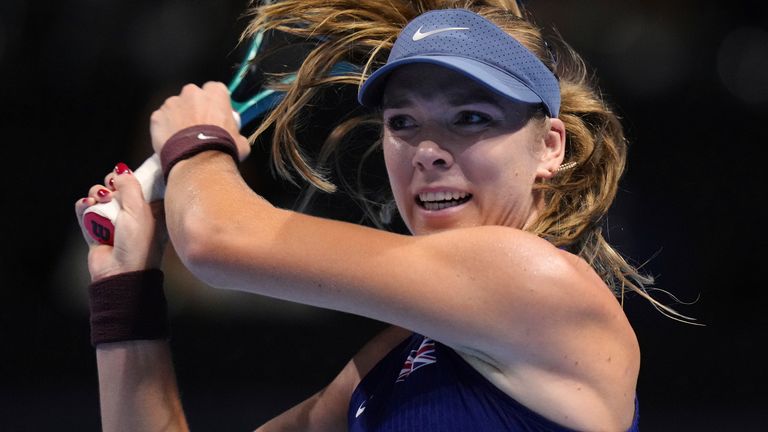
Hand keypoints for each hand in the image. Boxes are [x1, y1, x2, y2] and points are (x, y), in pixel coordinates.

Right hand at [75, 164, 166, 281]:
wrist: (120, 273)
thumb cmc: (138, 244)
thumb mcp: (139, 210)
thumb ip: (130, 186)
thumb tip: (121, 169)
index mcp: (151, 210)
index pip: (141, 184)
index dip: (131, 177)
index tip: (124, 175)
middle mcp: (133, 214)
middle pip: (117, 187)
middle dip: (110, 184)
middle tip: (110, 188)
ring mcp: (113, 221)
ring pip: (99, 196)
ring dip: (96, 195)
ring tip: (99, 201)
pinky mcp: (95, 229)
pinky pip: (85, 210)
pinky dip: (84, 206)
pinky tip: (87, 206)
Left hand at [149, 81, 249, 160]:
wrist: (198, 163)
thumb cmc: (222, 149)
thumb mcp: (241, 142)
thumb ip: (236, 133)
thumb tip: (236, 138)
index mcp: (215, 94)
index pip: (215, 89)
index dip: (214, 103)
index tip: (214, 116)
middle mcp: (192, 93)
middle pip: (193, 96)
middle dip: (194, 109)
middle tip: (198, 129)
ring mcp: (172, 103)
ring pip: (175, 107)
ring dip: (179, 118)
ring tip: (184, 138)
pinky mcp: (157, 116)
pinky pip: (161, 120)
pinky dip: (165, 129)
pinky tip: (172, 143)